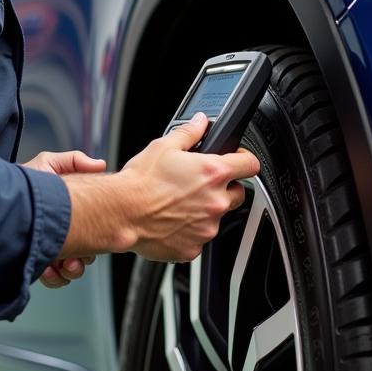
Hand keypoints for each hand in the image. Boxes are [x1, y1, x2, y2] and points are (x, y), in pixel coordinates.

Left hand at [22, 150, 105, 288]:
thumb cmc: (23, 181)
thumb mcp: (48, 164)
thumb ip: (74, 161)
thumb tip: (100, 164)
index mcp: (72, 213)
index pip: (95, 227)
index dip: (98, 234)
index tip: (95, 237)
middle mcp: (64, 232)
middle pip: (88, 252)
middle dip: (85, 256)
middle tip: (77, 255)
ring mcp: (51, 248)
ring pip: (72, 268)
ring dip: (72, 269)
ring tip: (64, 263)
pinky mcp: (37, 261)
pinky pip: (53, 278)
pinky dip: (55, 277)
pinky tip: (49, 268)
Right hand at [119, 113, 259, 263]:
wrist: (121, 212)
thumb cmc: (140, 182)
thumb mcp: (163, 146)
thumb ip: (189, 133)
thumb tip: (200, 122)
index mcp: (213, 173)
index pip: (250, 165)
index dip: (244, 160)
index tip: (237, 161)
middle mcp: (215, 201)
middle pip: (238, 193)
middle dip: (224, 188)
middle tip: (200, 184)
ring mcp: (207, 227)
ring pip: (217, 217)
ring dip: (205, 210)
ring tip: (178, 203)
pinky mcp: (194, 247)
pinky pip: (199, 237)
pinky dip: (189, 231)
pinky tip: (171, 220)